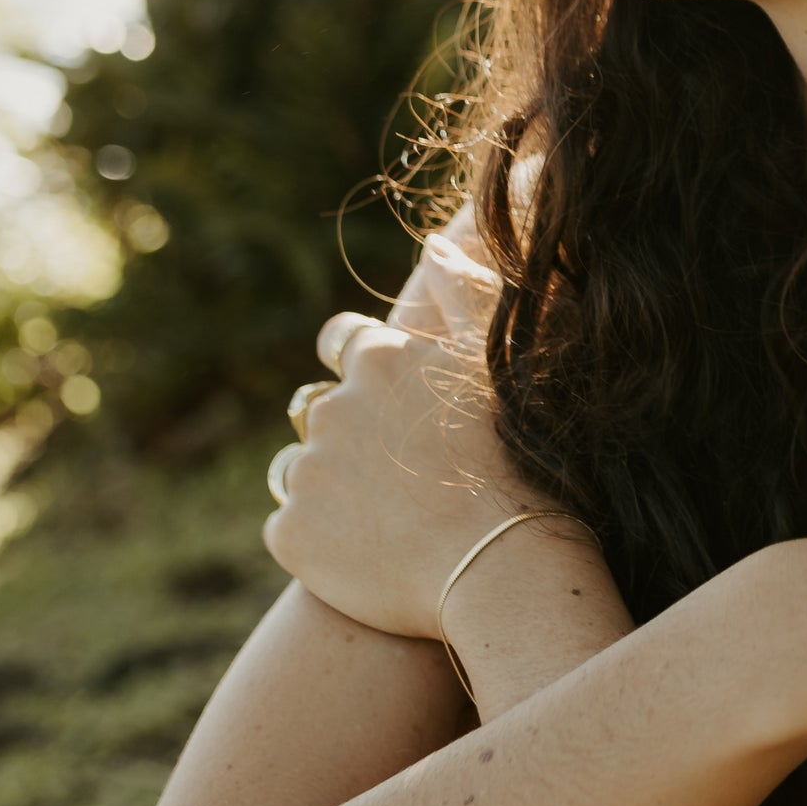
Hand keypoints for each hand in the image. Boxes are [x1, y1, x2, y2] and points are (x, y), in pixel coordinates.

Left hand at [262, 221, 589, 641]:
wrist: (502, 562)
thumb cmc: (516, 457)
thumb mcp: (498, 360)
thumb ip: (462, 293)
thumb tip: (430, 243)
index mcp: (379, 359)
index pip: (341, 341)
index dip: (361, 364)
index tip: (387, 396)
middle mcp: (332, 407)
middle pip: (320, 410)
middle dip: (351, 431)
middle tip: (401, 469)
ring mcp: (308, 473)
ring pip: (298, 467)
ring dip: (328, 481)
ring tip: (383, 513)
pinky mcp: (291, 535)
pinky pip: (290, 527)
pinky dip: (319, 536)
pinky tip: (369, 549)